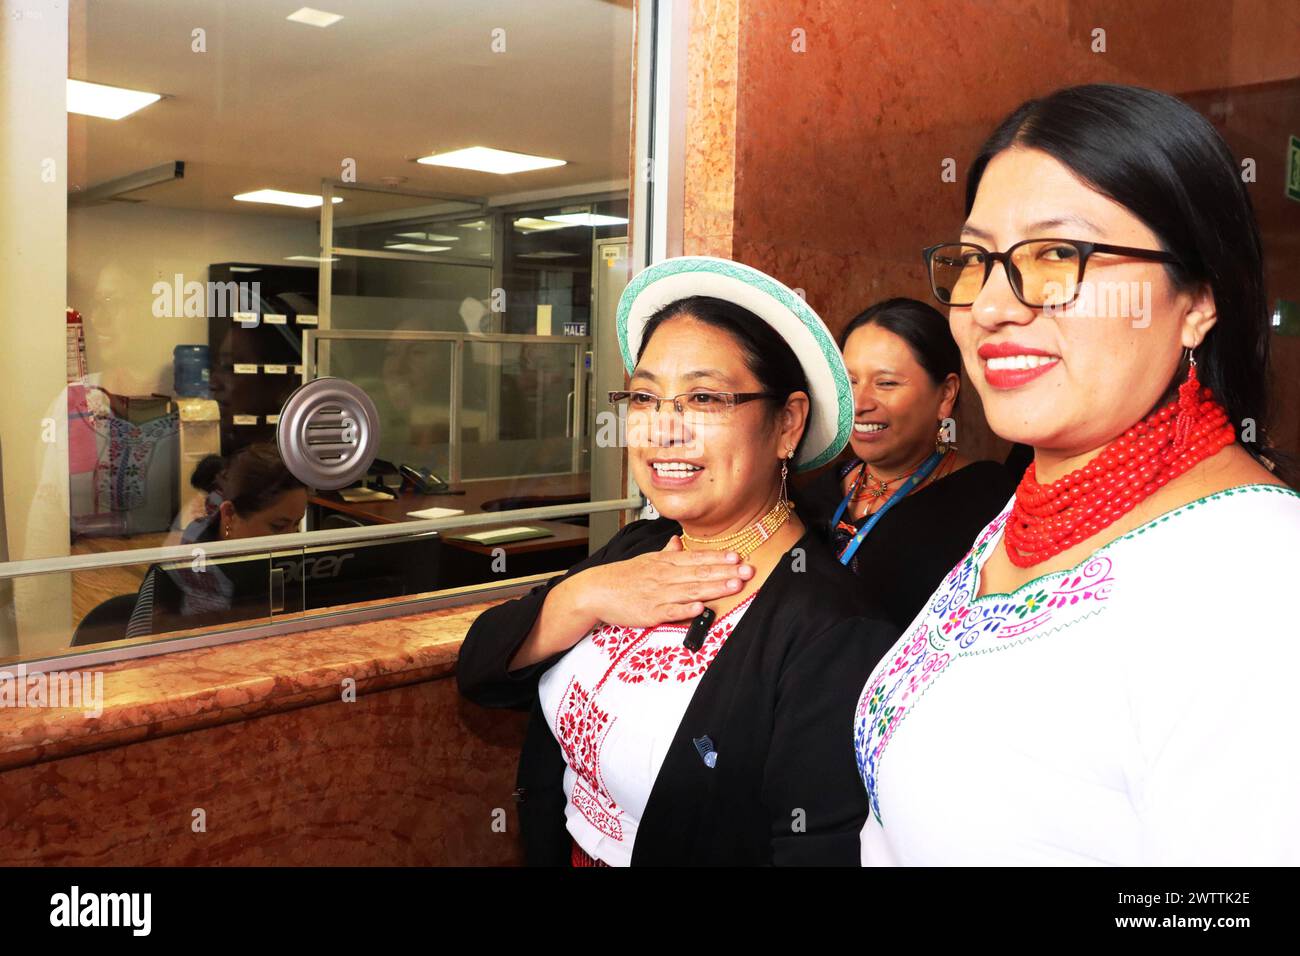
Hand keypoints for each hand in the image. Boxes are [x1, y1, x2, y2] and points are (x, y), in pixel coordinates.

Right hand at [508, 535, 755, 671]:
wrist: (595, 591)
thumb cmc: (622, 577)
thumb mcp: (645, 560)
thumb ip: (666, 553)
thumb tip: (679, 542)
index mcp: (664, 563)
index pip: (696, 559)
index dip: (718, 558)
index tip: (737, 556)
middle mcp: (664, 576)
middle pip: (699, 573)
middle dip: (725, 572)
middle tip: (747, 570)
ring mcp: (658, 594)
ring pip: (690, 590)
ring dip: (714, 588)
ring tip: (734, 586)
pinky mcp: (650, 613)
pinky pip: (670, 610)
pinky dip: (686, 608)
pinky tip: (701, 607)